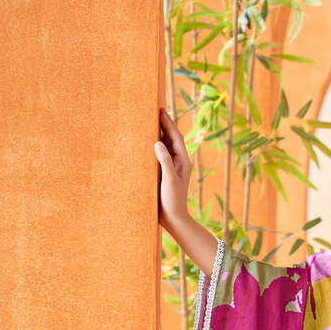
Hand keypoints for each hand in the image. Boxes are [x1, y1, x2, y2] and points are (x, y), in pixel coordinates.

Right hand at [154, 106, 191, 229]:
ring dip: (159, 134)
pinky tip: (147, 144)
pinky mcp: (165, 174)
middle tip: (156, 110)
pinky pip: (160, 156)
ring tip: (151, 122)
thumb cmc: (173, 201)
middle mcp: (179, 162)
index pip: (176, 138)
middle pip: (172, 139)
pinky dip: (155, 147)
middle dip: (164, 125)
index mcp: (183, 161)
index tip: (161, 110)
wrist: (174, 219)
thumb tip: (158, 142)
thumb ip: (164, 161)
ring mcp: (172, 168)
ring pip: (166, 147)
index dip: (168, 123)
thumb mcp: (169, 180)